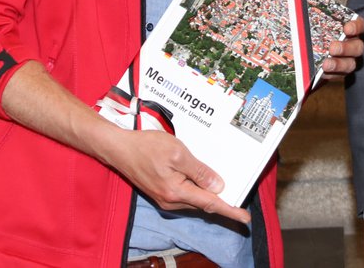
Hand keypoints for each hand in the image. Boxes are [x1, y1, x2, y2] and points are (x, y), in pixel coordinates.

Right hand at [100, 126, 250, 224]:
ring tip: (227, 188)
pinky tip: (204, 182)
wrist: (119, 149)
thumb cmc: (146, 147)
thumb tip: (217, 186)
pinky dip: (197, 190)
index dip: (230, 211)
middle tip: (241, 199)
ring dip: (209, 195)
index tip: (244, 217)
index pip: (210, 204)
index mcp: (176, 192)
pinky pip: (185, 194)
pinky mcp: (162, 192)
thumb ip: (198, 171)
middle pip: (203, 204)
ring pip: (194, 199)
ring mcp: (165, 198)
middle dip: (222, 202)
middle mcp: (171, 200)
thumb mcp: (178, 153)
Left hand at [299, 0, 363, 77]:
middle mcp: (348, 45)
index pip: (360, 25)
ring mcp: (341, 62)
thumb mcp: (304, 9)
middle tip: (333, 46)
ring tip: (326, 63)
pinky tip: (320, 73)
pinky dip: (330, 76)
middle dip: (348, 48)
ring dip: (340, 64)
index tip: (347, 28)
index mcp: (345, 27)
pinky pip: (337, 78)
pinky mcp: (331, 76)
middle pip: (358, 48)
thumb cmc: (305, 26)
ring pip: (350, 65)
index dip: (357, 27)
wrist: (290, 52)